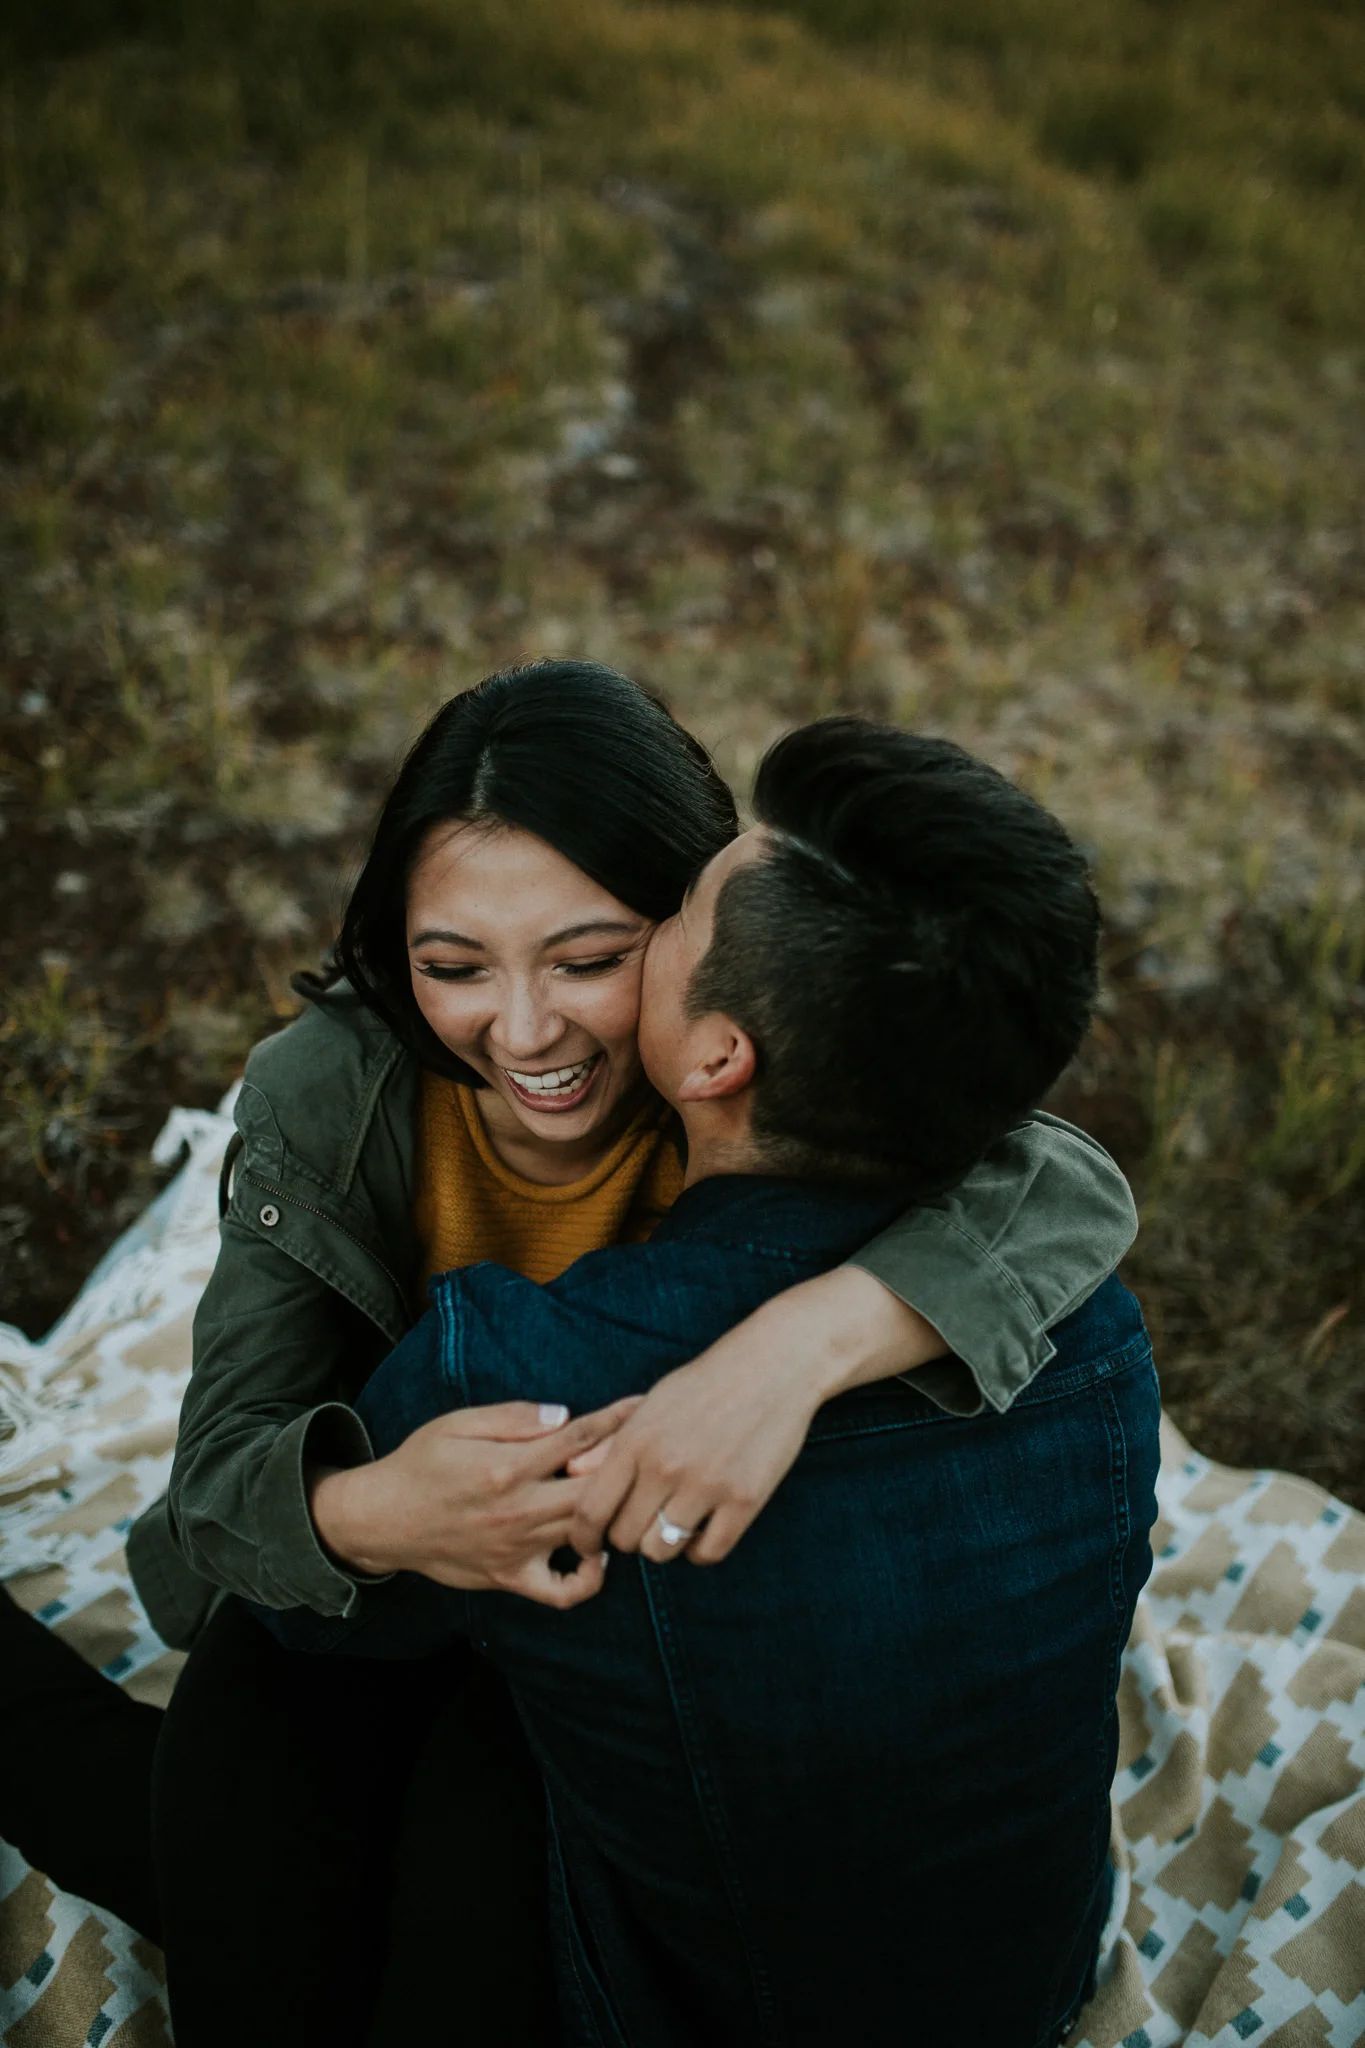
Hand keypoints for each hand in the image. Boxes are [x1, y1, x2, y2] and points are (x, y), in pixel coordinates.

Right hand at [310, 1397, 639, 1609]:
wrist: (383, 1519)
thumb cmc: (422, 1463)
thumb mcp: (458, 1423)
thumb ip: (513, 1418)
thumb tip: (565, 1415)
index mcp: (508, 1466)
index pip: (578, 1438)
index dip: (616, 1419)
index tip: (643, 1406)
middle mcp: (518, 1510)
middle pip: (594, 1489)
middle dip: (626, 1469)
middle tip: (648, 1453)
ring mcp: (517, 1549)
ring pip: (586, 1534)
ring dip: (614, 1514)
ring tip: (632, 1496)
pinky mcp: (511, 1577)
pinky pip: (561, 1592)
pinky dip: (588, 1580)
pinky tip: (597, 1556)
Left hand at [566, 1346, 818, 1565]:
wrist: (773, 1366)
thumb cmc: (706, 1383)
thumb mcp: (652, 1403)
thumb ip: (611, 1440)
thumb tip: (571, 1472)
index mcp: (636, 1441)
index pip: (590, 1511)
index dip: (583, 1537)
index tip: (590, 1544)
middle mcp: (665, 1466)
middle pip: (624, 1538)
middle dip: (626, 1536)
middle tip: (640, 1522)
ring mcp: (706, 1485)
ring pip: (662, 1550)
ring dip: (663, 1544)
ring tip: (672, 1522)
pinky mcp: (744, 1500)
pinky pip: (708, 1553)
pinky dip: (700, 1549)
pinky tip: (703, 1528)